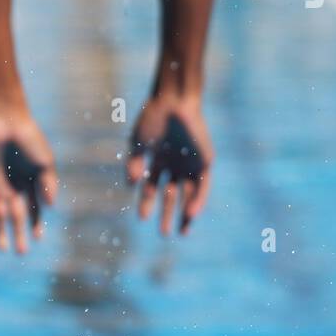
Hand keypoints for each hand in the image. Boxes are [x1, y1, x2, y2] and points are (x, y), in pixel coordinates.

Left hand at [0, 111, 58, 254]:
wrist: (5, 121)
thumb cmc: (29, 139)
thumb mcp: (45, 162)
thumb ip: (48, 184)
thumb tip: (50, 207)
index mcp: (29, 180)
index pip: (33, 208)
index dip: (35, 223)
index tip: (37, 239)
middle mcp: (12, 184)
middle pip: (15, 214)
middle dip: (18, 233)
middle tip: (20, 253)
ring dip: (0, 230)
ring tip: (2, 249)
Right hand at [126, 94, 212, 235]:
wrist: (173, 101)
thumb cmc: (153, 118)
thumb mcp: (139, 144)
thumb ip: (134, 163)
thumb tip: (130, 186)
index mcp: (159, 160)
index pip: (152, 188)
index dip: (147, 203)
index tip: (142, 218)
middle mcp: (175, 164)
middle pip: (172, 195)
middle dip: (167, 214)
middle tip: (164, 234)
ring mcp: (191, 163)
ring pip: (189, 193)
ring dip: (185, 213)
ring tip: (180, 231)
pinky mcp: (205, 161)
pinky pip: (203, 185)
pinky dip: (198, 199)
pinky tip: (191, 213)